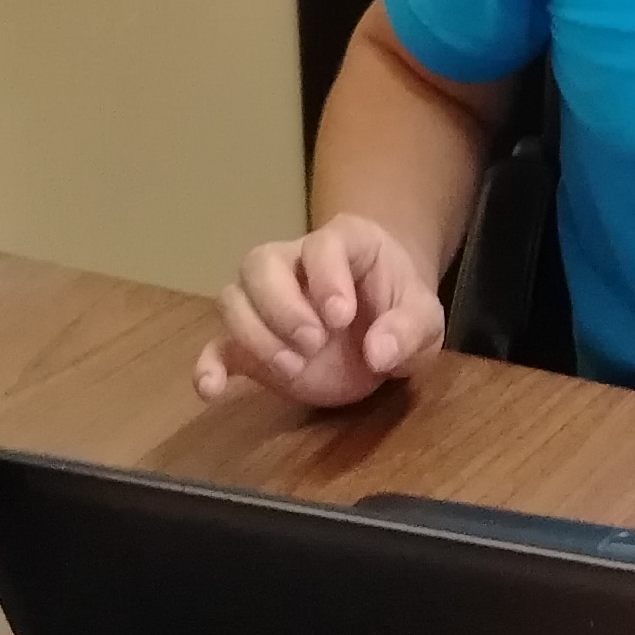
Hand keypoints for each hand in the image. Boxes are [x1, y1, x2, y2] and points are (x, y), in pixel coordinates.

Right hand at [192, 214, 443, 408]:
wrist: (384, 327)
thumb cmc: (402, 308)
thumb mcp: (425, 319)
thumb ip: (409, 330)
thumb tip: (378, 354)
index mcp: (344, 244)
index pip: (321, 245)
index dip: (326, 279)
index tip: (341, 318)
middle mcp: (295, 263)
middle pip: (259, 263)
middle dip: (281, 306)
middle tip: (314, 344)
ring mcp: (268, 303)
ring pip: (234, 297)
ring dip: (255, 334)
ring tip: (294, 368)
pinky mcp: (253, 345)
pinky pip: (217, 345)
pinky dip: (208, 365)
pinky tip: (212, 390)